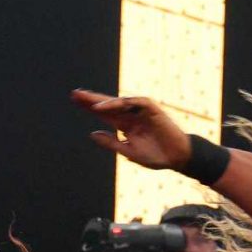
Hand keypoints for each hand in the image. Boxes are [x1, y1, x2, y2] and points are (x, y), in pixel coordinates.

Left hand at [72, 89, 189, 171]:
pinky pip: (134, 102)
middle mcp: (130, 115)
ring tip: (87, 102)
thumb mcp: (128, 151)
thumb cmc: (155, 156)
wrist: (176, 158)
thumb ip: (111, 143)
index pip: (104, 114)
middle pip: (108, 105)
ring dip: (104, 101)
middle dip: (92, 99)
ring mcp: (141, 111)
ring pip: (119, 102)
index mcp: (124, 125)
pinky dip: (120, 103)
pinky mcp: (152, 109)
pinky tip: (106, 106)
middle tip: (75, 94)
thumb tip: (93, 134)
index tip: (75, 101)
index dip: (90, 107)